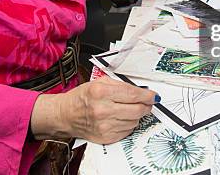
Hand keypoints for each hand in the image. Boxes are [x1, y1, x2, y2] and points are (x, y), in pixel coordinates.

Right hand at [30, 76, 157, 143]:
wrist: (66, 115)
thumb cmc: (82, 97)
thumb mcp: (99, 82)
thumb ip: (122, 85)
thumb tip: (142, 92)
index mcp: (101, 92)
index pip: (133, 95)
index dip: (147, 96)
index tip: (154, 96)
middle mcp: (102, 110)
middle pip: (137, 110)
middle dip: (146, 105)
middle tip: (147, 102)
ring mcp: (104, 126)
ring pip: (135, 121)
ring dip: (136, 115)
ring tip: (127, 109)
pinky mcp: (106, 137)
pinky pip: (127, 131)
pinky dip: (128, 124)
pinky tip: (120, 118)